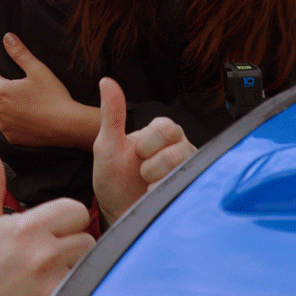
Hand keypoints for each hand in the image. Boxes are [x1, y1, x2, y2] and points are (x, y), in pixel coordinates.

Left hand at [0, 33, 98, 149]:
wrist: (67, 125)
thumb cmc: (53, 96)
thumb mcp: (37, 69)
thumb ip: (19, 52)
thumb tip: (6, 37)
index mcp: (0, 91)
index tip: (2, 64)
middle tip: (14, 80)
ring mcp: (3, 126)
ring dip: (4, 102)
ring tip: (21, 97)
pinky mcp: (11, 137)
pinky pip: (6, 124)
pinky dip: (11, 118)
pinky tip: (25, 114)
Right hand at [0, 144, 94, 295]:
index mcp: (26, 227)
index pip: (74, 209)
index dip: (65, 219)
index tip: (50, 230)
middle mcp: (42, 252)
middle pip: (86, 236)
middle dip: (70, 243)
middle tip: (48, 254)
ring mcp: (51, 280)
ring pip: (87, 262)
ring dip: (73, 266)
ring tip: (47, 273)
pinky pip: (82, 288)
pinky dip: (70, 288)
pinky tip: (48, 290)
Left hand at [91, 77, 195, 226]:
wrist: (117, 214)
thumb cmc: (113, 179)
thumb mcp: (107, 144)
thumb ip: (112, 113)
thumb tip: (106, 81)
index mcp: (159, 133)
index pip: (167, 127)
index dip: (149, 143)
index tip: (136, 154)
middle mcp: (177, 148)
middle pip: (179, 147)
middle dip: (154, 164)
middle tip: (141, 172)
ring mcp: (185, 170)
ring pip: (184, 168)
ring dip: (159, 180)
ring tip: (147, 185)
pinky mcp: (189, 190)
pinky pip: (189, 187)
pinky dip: (166, 193)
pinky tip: (155, 196)